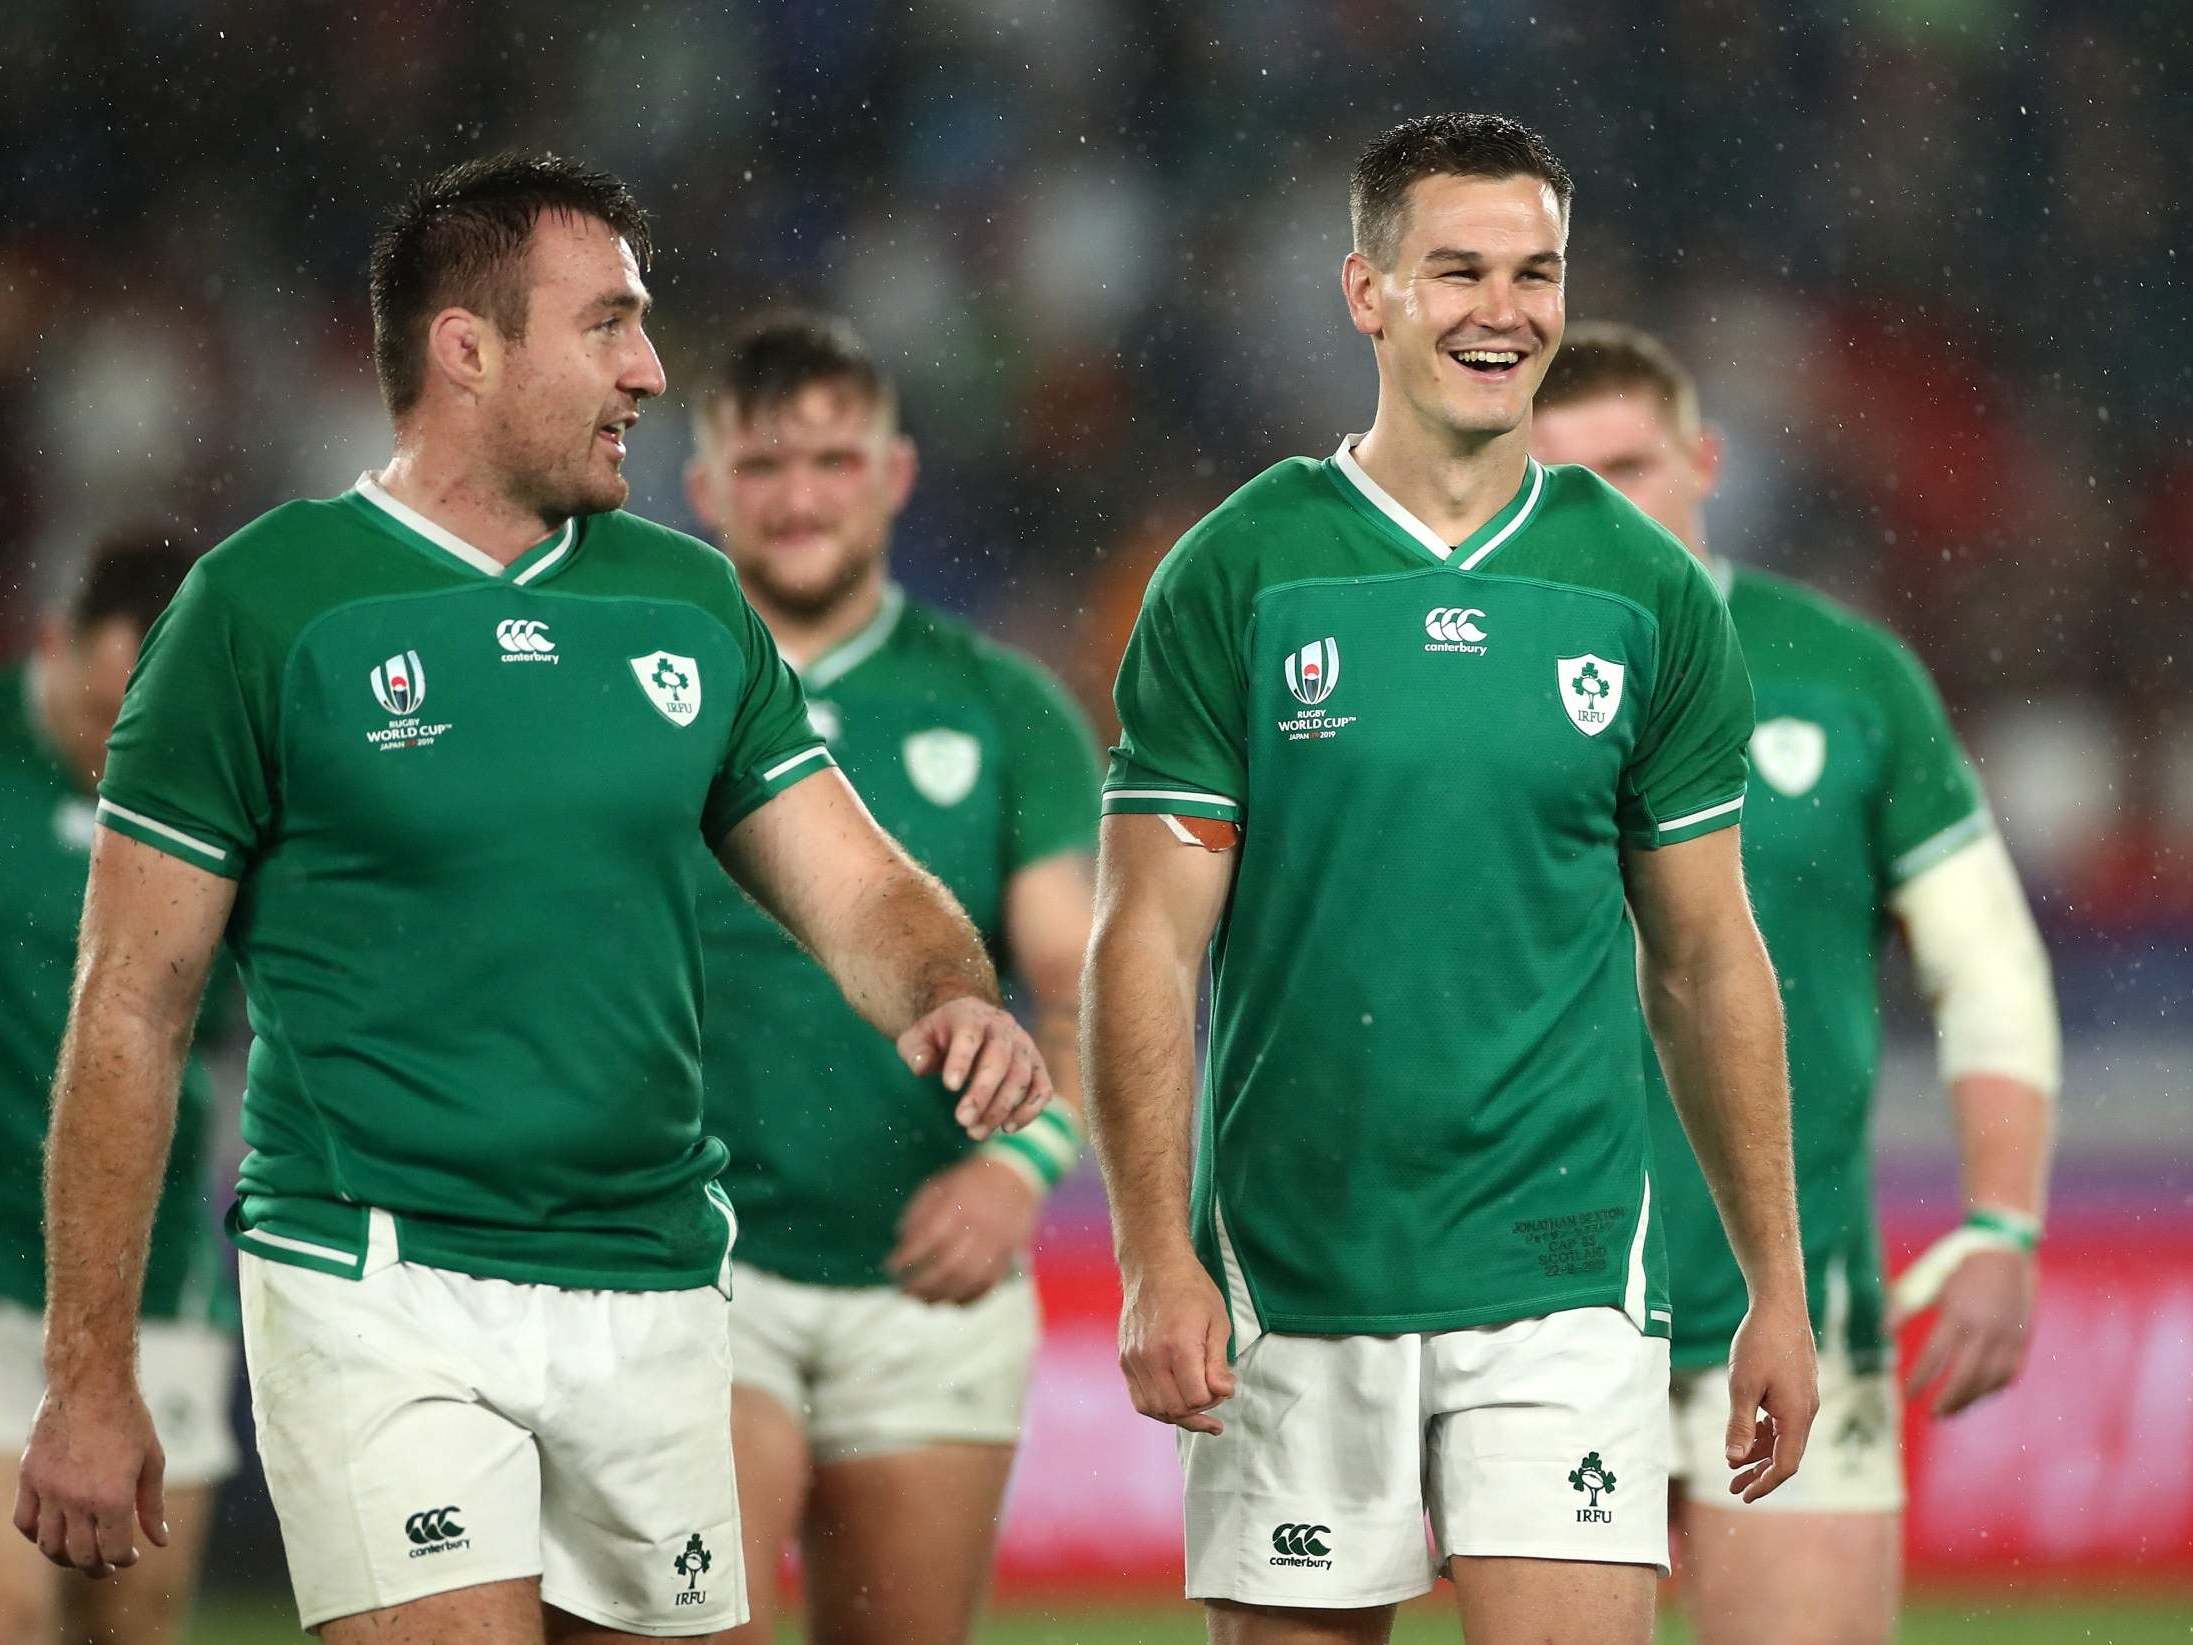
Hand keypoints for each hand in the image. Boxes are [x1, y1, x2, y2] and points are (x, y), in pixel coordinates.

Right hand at [11, 1378, 167, 1577]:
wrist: (91, 1384)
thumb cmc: (129, 1419)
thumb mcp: (152, 1461)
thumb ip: (152, 1505)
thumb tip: (159, 1540)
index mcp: (112, 1497)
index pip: (114, 1550)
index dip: (124, 1560)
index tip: (131, 1556)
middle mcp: (77, 1500)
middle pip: (80, 1555)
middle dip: (97, 1567)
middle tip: (107, 1565)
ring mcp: (48, 1490)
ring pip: (49, 1545)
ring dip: (65, 1558)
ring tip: (81, 1555)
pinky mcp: (29, 1478)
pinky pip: (24, 1521)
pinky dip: (36, 1535)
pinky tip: (53, 1533)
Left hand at [886, 1155, 1041, 1303]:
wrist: (1015, 1174)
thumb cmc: (967, 1182)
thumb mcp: (938, 1186)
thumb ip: (917, 1213)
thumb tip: (901, 1242)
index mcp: (959, 1204)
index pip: (930, 1237)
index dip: (907, 1256)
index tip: (890, 1266)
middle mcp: (979, 1225)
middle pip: (950, 1264)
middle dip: (922, 1283)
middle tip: (904, 1291)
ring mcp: (997, 1242)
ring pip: (969, 1279)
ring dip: (943, 1295)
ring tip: (923, 1301)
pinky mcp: (1009, 1254)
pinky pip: (990, 1284)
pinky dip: (969, 1298)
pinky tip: (951, 1302)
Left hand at [897, 996, 1051, 1139]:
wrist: (969, 1023)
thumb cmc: (939, 1036)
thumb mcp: (916, 1038)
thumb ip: (915, 1051)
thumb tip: (922, 1066)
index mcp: (971, 1016)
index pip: (969, 1036)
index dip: (961, 1060)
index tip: (949, 1086)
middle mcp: (1003, 1028)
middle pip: (999, 1059)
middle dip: (982, 1093)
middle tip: (963, 1121)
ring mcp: (1024, 1046)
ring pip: (1021, 1077)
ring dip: (1001, 1108)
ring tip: (976, 1133)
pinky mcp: (1037, 1066)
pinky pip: (1041, 1089)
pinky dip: (1029, 1111)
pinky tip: (1007, 1128)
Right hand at [1118, 1251, 1236, 1435]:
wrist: (1155, 1266)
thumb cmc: (1191, 1289)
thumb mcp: (1218, 1322)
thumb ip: (1219, 1362)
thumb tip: (1223, 1392)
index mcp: (1179, 1345)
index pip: (1197, 1398)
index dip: (1215, 1399)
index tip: (1224, 1387)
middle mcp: (1151, 1357)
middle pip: (1174, 1409)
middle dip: (1198, 1413)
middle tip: (1213, 1400)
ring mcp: (1134, 1359)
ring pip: (1154, 1409)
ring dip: (1177, 1414)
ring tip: (1195, 1408)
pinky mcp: (1124, 1359)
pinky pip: (1138, 1398)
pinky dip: (1157, 1407)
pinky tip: (1174, 1400)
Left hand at [1723, 1297, 1817, 1501]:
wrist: (1780, 1306)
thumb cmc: (1760, 1343)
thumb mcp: (1742, 1386)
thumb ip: (1740, 1425)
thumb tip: (1734, 1460)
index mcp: (1796, 1417)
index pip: (1785, 1466)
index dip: (1764, 1484)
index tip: (1742, 1495)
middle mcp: (1806, 1412)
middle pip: (1786, 1456)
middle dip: (1760, 1474)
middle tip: (1733, 1487)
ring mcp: (1804, 1400)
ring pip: (1785, 1439)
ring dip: (1761, 1453)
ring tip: (1734, 1464)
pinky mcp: (1799, 1389)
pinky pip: (1784, 1422)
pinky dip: (1767, 1433)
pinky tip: (1749, 1436)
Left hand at [1900, 1246, 2034, 1416]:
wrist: (2005, 1249)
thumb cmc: (1959, 1265)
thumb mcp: (1928, 1280)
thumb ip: (1904, 1306)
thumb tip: (1881, 1332)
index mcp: (1957, 1314)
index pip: (1935, 1357)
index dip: (1921, 1379)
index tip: (1909, 1395)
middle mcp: (1984, 1329)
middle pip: (1965, 1377)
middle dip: (1947, 1400)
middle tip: (1932, 1415)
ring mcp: (2007, 1336)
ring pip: (1989, 1381)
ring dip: (1969, 1400)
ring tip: (1951, 1410)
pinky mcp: (2022, 1338)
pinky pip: (2009, 1373)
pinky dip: (1993, 1388)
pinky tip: (1978, 1394)